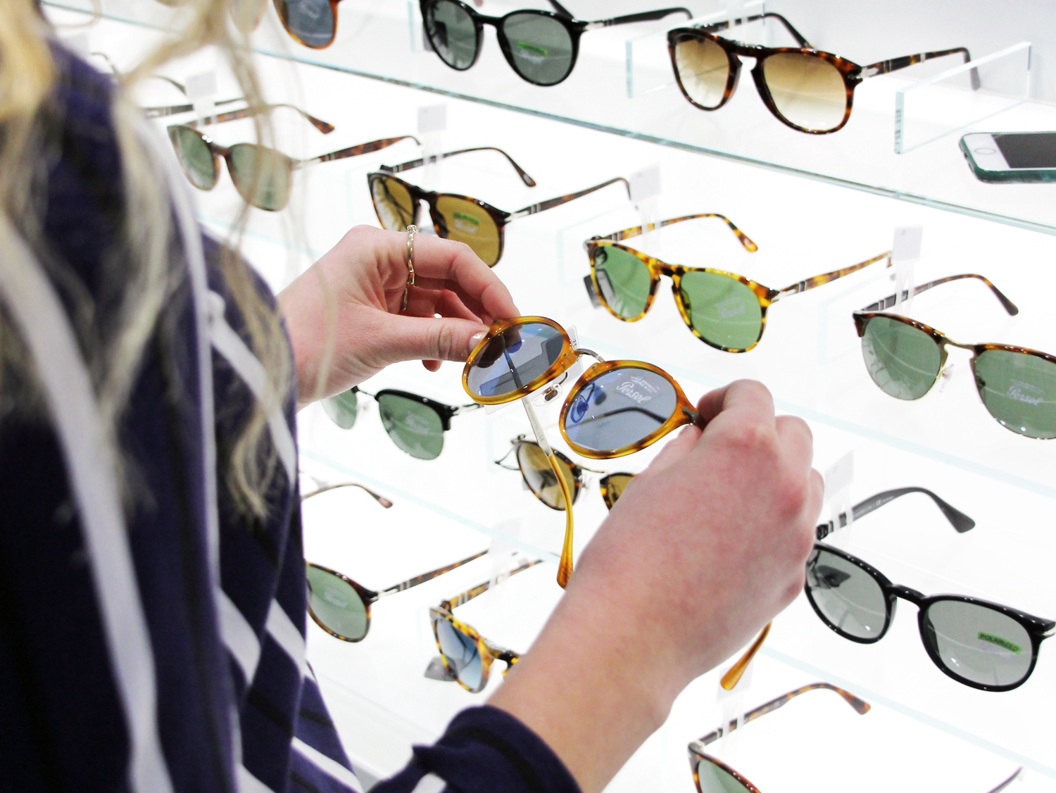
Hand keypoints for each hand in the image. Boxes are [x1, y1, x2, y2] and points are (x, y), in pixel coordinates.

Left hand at [278, 225, 517, 407]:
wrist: (262, 371)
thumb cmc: (307, 345)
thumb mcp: (381, 342)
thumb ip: (439, 340)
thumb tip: (488, 342)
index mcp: (376, 247)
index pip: (451, 257)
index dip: (488, 286)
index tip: (512, 318)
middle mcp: (377, 259)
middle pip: (446, 278)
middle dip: (475, 311)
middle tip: (503, 342)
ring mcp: (374, 285)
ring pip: (434, 302)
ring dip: (455, 331)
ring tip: (474, 358)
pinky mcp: (370, 311)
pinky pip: (416, 320)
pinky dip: (431, 341)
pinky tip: (434, 365)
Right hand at [488, 380, 821, 792]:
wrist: (634, 636)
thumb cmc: (630, 561)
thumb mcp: (651, 480)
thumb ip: (689, 450)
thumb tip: (703, 441)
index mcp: (746, 447)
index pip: (754, 394)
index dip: (725, 398)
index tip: (709, 412)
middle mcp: (784, 485)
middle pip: (794, 433)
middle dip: (759, 432)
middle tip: (720, 448)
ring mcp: (796, 535)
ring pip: (806, 482)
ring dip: (777, 476)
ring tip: (730, 495)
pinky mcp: (794, 577)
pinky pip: (796, 533)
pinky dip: (773, 526)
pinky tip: (729, 542)